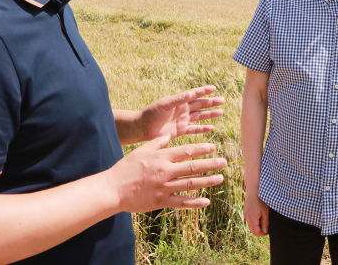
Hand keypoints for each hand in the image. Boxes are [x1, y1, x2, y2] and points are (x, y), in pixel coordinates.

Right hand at [109, 134, 226, 212]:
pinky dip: (194, 202)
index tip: (213, 147)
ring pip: (190, 184)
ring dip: (207, 181)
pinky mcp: (161, 201)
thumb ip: (156, 143)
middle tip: (224, 162)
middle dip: (210, 164)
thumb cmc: (126, 168)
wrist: (113, 189)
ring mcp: (164, 187)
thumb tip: (168, 135)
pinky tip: (206, 201)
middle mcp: (165, 171)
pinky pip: (181, 202)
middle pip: (192, 167)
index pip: (185, 151)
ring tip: (220, 178)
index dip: (201, 149)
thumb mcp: (141, 150)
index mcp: (161, 157)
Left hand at [140, 85, 224, 140]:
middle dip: (211, 103)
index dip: (204, 91)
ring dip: (210, 114)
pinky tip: (212, 127)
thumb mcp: (165, 104)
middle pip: (200, 105)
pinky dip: (203, 128)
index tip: (214, 88)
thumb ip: (178, 99)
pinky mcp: (181, 130)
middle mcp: (183, 110)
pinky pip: (195, 129)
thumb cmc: (151, 113)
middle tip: (222, 101)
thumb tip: (191, 93)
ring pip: (200, 116)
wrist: (143, 127)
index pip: (194, 94)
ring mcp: (183, 120)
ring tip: (221, 112)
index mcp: (179, 101)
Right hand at [243, 193, 269, 236]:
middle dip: (260, 231)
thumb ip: (265, 223)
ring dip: (257, 226)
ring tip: (264, 221)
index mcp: (252, 218)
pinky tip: (260, 217)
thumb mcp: (265, 212)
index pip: (256, 232)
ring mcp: (245, 215)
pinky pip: (249, 221)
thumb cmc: (261, 200)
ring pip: (251, 226)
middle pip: (253, 230)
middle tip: (267, 228)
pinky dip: (254, 222)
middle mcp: (247, 218)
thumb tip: (265, 231)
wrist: (254, 191)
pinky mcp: (245, 213)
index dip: (262, 234)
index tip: (268, 231)